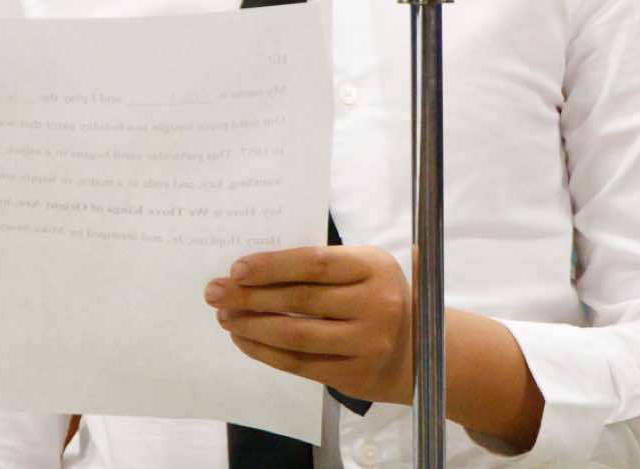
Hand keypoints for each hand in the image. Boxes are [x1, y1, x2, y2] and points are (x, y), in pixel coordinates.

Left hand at [203, 245, 413, 404]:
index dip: (273, 266)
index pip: (314, 263)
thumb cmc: (380, 297)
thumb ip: (324, 266)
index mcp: (374, 267)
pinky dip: (266, 352)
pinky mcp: (354, 375)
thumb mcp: (365, 268)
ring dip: (252, 326)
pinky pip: (299, 364)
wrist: (423, 350)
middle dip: (250, 296)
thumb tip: (257, 269)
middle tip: (216, 292)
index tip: (237, 269)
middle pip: (300, 300)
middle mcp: (375, 305)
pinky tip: (245, 340)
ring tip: (225, 317)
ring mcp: (366, 344)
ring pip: (296, 335)